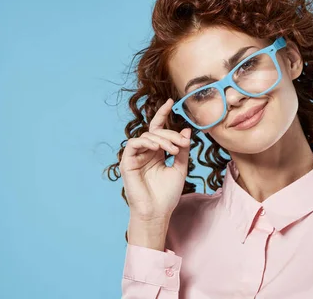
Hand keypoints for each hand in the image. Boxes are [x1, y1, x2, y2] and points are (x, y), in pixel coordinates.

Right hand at [120, 98, 190, 221]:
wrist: (157, 212)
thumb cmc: (168, 194)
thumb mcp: (180, 167)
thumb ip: (182, 149)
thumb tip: (186, 129)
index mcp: (157, 152)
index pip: (158, 128)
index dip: (163, 114)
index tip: (172, 101)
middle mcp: (145, 152)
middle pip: (157, 132)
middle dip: (171, 134)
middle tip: (183, 143)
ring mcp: (135, 156)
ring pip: (147, 136)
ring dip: (162, 139)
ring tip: (174, 150)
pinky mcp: (126, 162)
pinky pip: (134, 144)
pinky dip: (146, 142)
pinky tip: (157, 148)